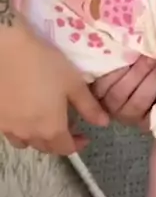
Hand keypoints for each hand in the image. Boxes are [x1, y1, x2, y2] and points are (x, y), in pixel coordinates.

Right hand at [0, 23, 108, 153]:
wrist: (3, 48)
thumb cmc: (43, 64)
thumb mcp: (73, 83)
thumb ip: (89, 107)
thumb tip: (104, 123)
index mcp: (51, 128)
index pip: (66, 148)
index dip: (77, 145)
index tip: (84, 136)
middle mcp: (28, 133)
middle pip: (46, 147)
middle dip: (58, 142)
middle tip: (67, 127)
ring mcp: (8, 126)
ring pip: (25, 142)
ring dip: (37, 138)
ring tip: (43, 122)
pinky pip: (9, 131)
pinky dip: (19, 129)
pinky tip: (23, 113)